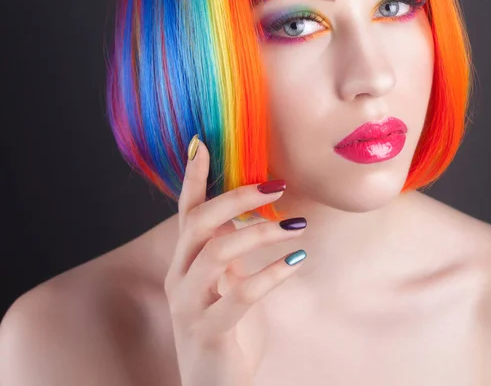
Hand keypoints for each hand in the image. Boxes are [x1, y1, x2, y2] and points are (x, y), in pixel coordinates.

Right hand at [164, 135, 306, 385]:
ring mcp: (189, 304)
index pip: (185, 211)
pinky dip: (271, 274)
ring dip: (261, 234)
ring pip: (218, 253)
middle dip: (238, 198)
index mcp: (184, 260)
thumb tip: (249, 206)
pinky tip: (296, 263)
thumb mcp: (224, 278)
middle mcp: (179, 276)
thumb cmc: (225, 322)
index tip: (202, 144)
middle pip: (200, 223)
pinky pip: (240, 295)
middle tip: (276, 187)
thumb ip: (228, 244)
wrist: (214, 384)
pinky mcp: (209, 330)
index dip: (192, 178)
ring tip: (296, 227)